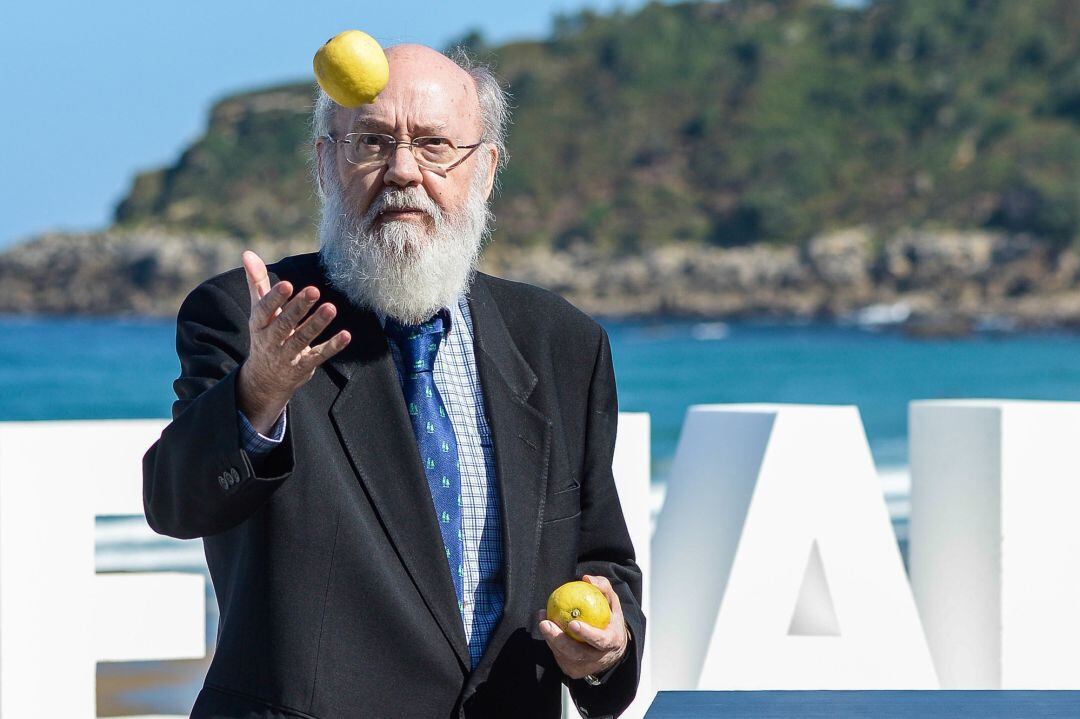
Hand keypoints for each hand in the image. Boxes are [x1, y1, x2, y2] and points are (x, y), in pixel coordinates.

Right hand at [236, 250, 350, 433]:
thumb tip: (247, 252)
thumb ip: (257, 282)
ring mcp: (287, 355)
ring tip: (331, 308)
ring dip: (317, 324)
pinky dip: (332, 346)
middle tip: (314, 290)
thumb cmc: (264, 334)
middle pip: (284, 324)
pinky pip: (319, 356)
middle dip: (299, 308)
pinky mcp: (303, 366)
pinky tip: (346, 335)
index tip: (287, 284)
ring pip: (302, 339)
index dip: (275, 298)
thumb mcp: (258, 311)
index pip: (264, 310)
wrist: (264, 379)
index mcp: (258, 324)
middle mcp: (270, 341)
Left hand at [538, 574, 629, 680]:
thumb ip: (602, 587)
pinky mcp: (573, 670)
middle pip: (576, 653)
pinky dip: (551, 641)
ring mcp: (585, 667)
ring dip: (550, 638)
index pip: (600, 641)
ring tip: (542, 619)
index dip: (587, 634)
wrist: (611, 647)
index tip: (573, 623)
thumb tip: (586, 578)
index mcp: (612, 642)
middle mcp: (598, 659)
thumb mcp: (612, 601)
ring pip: (563, 655)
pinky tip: (546, 625)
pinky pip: (558, 655)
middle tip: (545, 623)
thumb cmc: (609, 618)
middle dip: (558, 640)